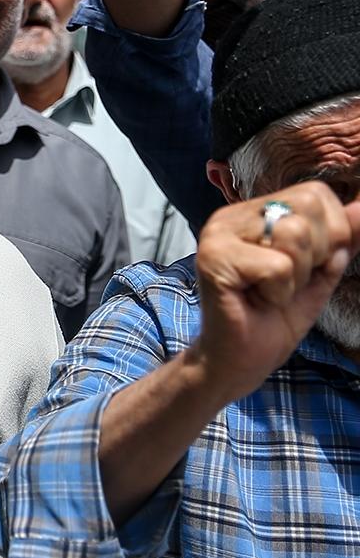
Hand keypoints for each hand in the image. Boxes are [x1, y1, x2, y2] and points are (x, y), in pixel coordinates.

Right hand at [186, 181, 359, 403]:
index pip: (315, 194)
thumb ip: (342, 240)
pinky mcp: (214, 259)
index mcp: (254, 213)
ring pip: (293, 233)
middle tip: (286, 282)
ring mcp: (218, 235)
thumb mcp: (320, 273)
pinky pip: (277, 266)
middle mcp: (231, 216)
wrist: (238, 362)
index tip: (303, 268)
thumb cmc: (273, 320)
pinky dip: (278, 292)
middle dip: (314, 253)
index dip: (330, 234)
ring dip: (295, 275)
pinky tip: (256, 301)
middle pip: (307, 207)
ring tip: (271, 292)